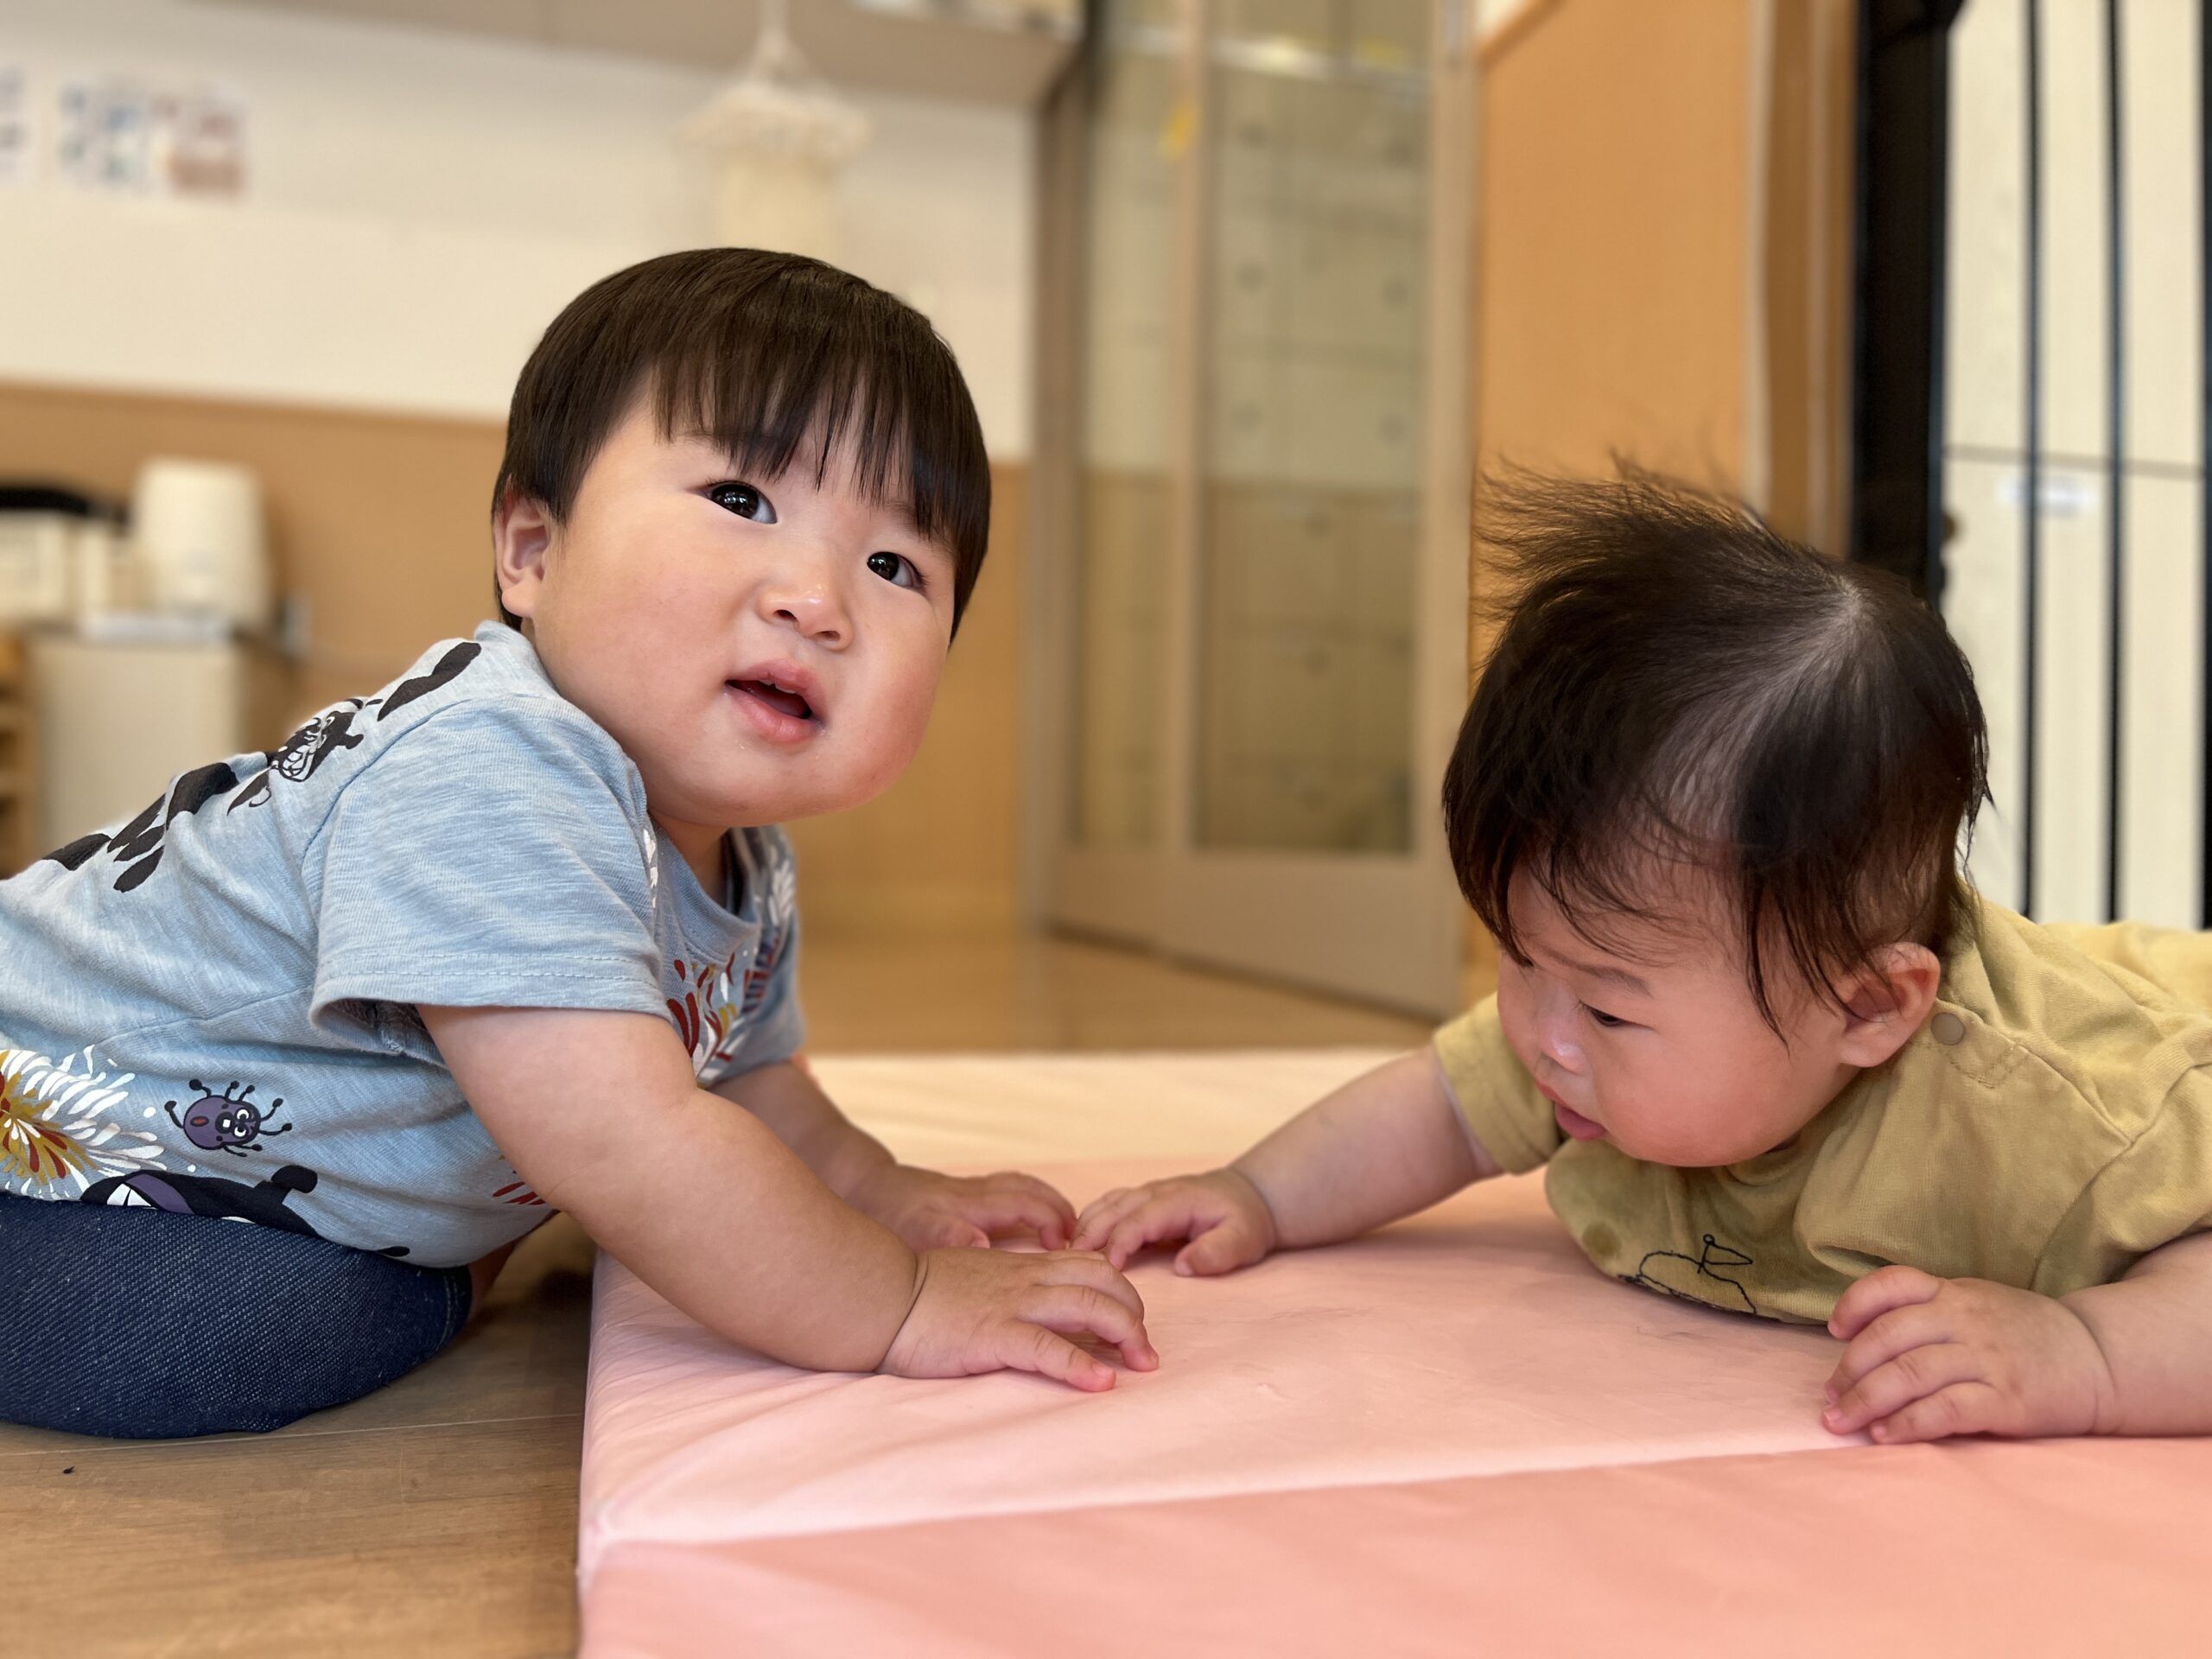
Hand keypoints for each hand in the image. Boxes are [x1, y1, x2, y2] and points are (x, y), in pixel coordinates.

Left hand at [847, 1163, 1076, 1251]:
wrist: (865, 1185)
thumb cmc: (891, 1213)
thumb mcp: (914, 1230)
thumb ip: (949, 1236)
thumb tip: (984, 1246)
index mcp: (972, 1202)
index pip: (1026, 1204)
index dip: (1051, 1223)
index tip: (1065, 1247)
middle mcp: (979, 1192)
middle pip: (1034, 1192)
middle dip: (1063, 1212)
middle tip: (1082, 1240)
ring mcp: (974, 1190)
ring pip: (1026, 1188)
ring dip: (1051, 1205)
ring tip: (1070, 1233)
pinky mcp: (967, 1194)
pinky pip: (1013, 1191)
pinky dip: (1033, 1202)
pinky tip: (1034, 1224)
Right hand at [880, 1246, 1157, 1391]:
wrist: (881, 1295)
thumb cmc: (921, 1294)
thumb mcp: (977, 1280)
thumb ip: (1010, 1288)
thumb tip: (1036, 1311)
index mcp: (1024, 1266)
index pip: (1091, 1265)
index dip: (1121, 1291)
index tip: (1131, 1323)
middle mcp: (1028, 1279)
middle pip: (1105, 1282)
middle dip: (1135, 1315)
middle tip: (1146, 1352)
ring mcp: (1013, 1305)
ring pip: (1089, 1306)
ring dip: (1124, 1335)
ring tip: (1142, 1364)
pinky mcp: (995, 1335)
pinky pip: (1048, 1348)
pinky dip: (1081, 1366)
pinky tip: (1103, 1382)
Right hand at [1070, 1168, 1278, 1275]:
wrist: (1248, 1196)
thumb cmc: (1244, 1221)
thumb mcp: (1243, 1241)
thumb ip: (1217, 1253)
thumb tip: (1183, 1267)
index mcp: (1177, 1201)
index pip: (1139, 1220)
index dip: (1119, 1242)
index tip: (1104, 1267)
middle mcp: (1155, 1192)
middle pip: (1113, 1209)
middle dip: (1089, 1233)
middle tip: (1066, 1263)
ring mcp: (1145, 1193)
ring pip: (1105, 1204)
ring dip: (1083, 1226)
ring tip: (1063, 1256)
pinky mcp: (1140, 1200)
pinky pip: (1107, 1206)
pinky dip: (1089, 1221)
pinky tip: (1076, 1243)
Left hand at [1823, 1266, 2117, 1443]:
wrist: (2100, 1361)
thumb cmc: (2026, 1335)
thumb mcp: (1978, 1304)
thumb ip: (1930, 1313)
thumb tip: (1863, 1339)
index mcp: (1954, 1293)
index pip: (1893, 1284)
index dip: (1855, 1304)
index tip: (1834, 1330)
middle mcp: (1965, 1320)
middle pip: (1889, 1336)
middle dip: (1850, 1370)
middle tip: (1831, 1398)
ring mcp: (1987, 1358)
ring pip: (1909, 1374)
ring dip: (1866, 1401)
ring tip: (1842, 1422)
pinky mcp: (2007, 1399)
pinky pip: (1945, 1410)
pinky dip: (1908, 1424)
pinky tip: (1886, 1435)